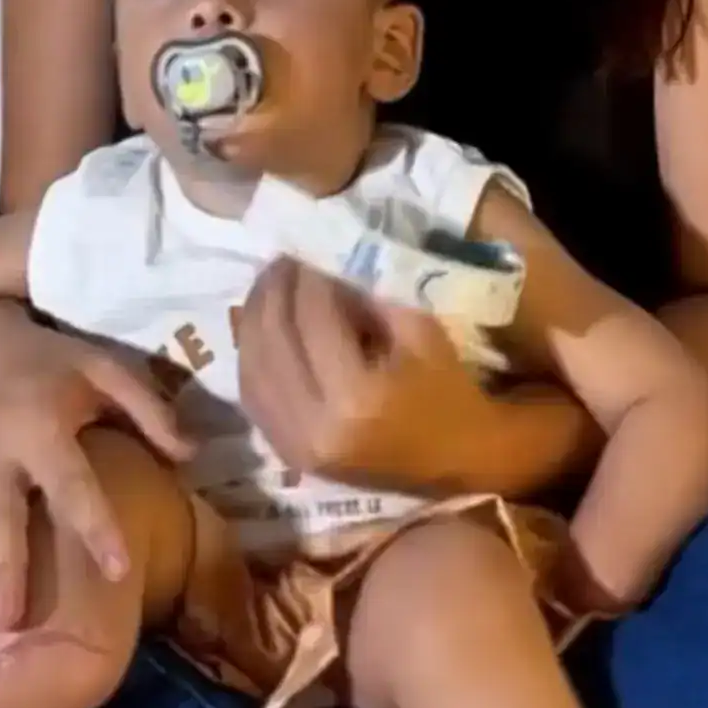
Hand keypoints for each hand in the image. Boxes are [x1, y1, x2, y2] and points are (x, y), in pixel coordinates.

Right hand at [0, 305, 191, 651]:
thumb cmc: (53, 361)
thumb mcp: (104, 367)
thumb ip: (148, 408)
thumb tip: (191, 456)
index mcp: (41, 427)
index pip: (71, 484)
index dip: (95, 526)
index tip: (119, 570)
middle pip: (3, 523)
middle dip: (5, 574)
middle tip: (9, 625)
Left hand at [238, 257, 495, 491]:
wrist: (456, 462)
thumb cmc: (448, 393)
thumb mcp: (421, 331)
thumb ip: (369, 293)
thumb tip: (326, 258)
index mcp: (355, 397)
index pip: (313, 316)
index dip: (308, 274)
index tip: (312, 244)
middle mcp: (313, 426)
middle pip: (272, 338)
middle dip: (275, 287)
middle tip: (286, 255)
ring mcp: (293, 445)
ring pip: (251, 365)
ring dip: (256, 316)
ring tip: (272, 282)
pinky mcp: (286, 453)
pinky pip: (252, 393)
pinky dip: (253, 352)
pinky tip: (265, 323)